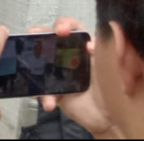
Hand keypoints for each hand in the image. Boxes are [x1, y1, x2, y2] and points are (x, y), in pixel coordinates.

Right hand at [34, 18, 113, 137]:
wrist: (111, 119)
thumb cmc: (115, 91)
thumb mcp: (113, 67)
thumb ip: (107, 51)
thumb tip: (90, 43)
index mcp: (85, 48)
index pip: (73, 28)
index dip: (65, 24)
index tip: (61, 31)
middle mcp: (70, 57)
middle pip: (51, 38)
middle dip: (40, 33)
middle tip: (33, 33)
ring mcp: (59, 73)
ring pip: (40, 61)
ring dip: (31, 61)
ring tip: (28, 66)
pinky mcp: (53, 90)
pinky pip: (41, 89)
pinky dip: (43, 96)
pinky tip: (50, 102)